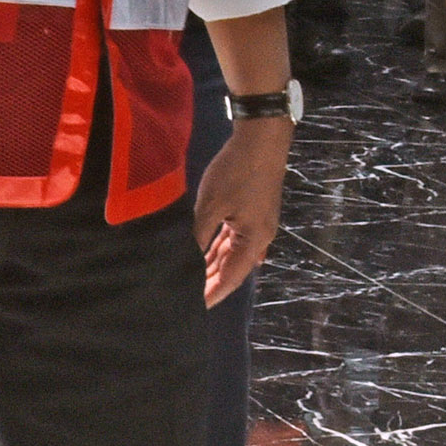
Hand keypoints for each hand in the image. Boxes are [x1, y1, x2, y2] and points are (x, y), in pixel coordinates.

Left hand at [191, 116, 288, 305]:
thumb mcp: (212, 206)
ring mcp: (256, 223)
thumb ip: (198, 236)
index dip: (213, 293)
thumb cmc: (237, 172)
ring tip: (191, 279)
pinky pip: (233, 237)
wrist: (261, 138)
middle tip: (186, 296)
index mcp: (254, 240)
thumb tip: (183, 259)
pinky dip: (218, 247)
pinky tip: (204, 254)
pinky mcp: (251, 211)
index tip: (195, 307)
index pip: (230, 277)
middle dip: (210, 281)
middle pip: (232, 267)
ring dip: (213, 264)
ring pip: (231, 252)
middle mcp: (259, 237)